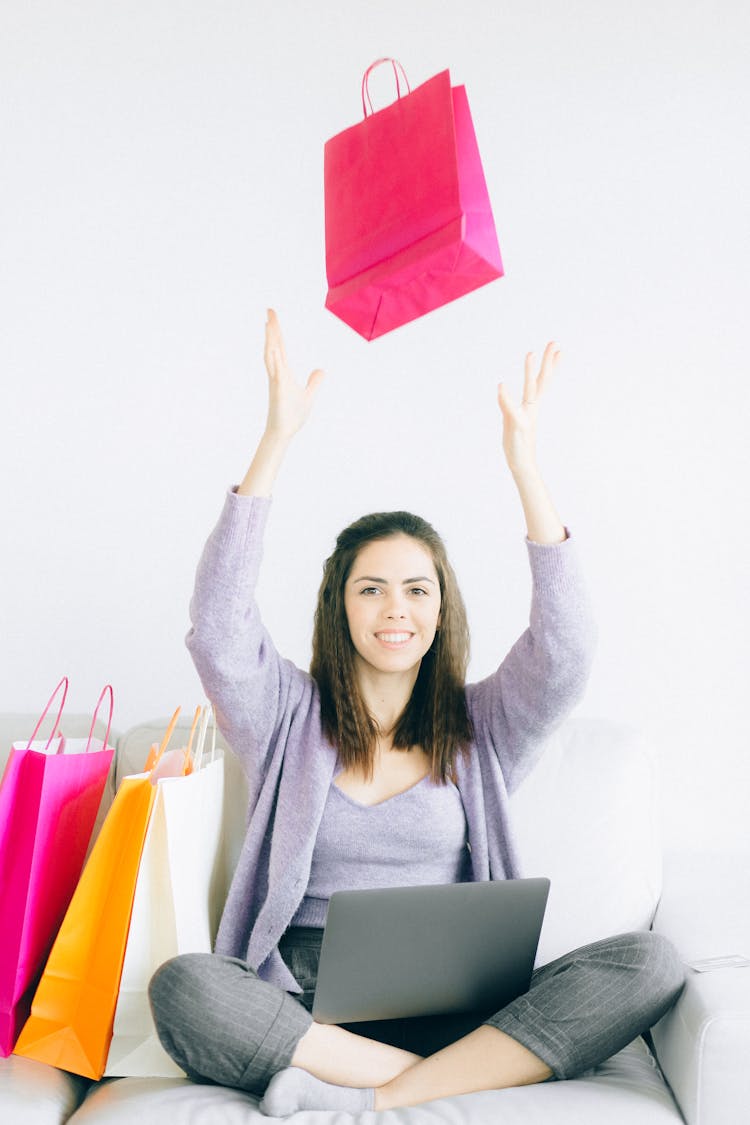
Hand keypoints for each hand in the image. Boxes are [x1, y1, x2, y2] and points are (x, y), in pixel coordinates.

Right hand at [263, 308, 324, 440]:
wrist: (284, 433)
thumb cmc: (292, 415)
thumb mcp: (309, 395)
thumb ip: (314, 382)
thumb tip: (321, 370)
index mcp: (284, 373)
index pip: (281, 348)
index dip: (277, 332)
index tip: (272, 317)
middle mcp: (278, 374)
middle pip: (274, 347)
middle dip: (273, 329)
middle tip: (269, 310)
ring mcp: (277, 382)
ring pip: (272, 357)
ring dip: (271, 341)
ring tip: (269, 324)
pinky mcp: (278, 392)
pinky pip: (276, 375)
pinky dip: (275, 362)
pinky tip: (275, 350)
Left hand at [497, 342, 560, 477]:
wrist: (521, 464)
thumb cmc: (517, 442)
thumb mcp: (512, 419)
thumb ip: (507, 403)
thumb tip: (501, 389)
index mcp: (532, 406)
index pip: (543, 382)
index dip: (551, 366)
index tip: (559, 350)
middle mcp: (531, 408)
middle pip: (541, 381)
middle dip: (547, 361)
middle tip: (553, 342)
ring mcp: (526, 416)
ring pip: (530, 390)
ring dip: (529, 372)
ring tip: (530, 353)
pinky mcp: (517, 425)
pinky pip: (511, 409)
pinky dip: (506, 398)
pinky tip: (500, 386)